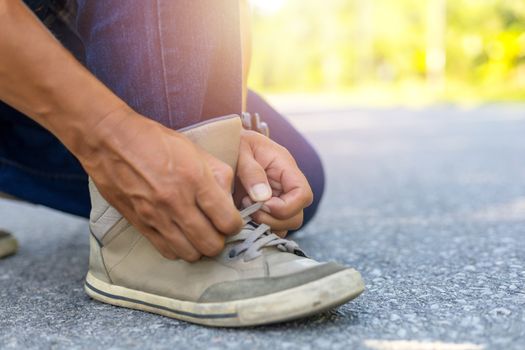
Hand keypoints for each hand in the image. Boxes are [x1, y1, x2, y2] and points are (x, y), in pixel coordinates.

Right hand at [79, 107, 242, 260]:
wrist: (110, 140)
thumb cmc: (155, 140)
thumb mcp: (195, 149)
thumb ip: (218, 175)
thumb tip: (230, 201)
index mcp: (195, 179)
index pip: (227, 221)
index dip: (235, 225)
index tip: (232, 221)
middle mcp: (177, 202)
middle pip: (211, 244)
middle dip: (220, 240)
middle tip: (217, 229)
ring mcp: (156, 216)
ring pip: (190, 254)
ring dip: (199, 247)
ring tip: (198, 234)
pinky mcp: (139, 224)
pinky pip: (166, 252)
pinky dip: (178, 249)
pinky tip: (179, 235)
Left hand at [235, 130, 313, 235]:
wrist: (222, 143)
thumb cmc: (235, 142)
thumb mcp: (242, 149)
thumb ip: (251, 172)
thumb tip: (262, 198)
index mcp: (285, 168)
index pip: (303, 195)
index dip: (287, 207)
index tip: (263, 205)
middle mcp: (285, 187)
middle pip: (296, 216)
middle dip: (273, 219)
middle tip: (248, 208)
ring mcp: (276, 200)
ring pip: (283, 226)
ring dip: (264, 225)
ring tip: (243, 210)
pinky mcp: (263, 210)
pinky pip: (269, 228)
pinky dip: (257, 229)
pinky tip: (241, 217)